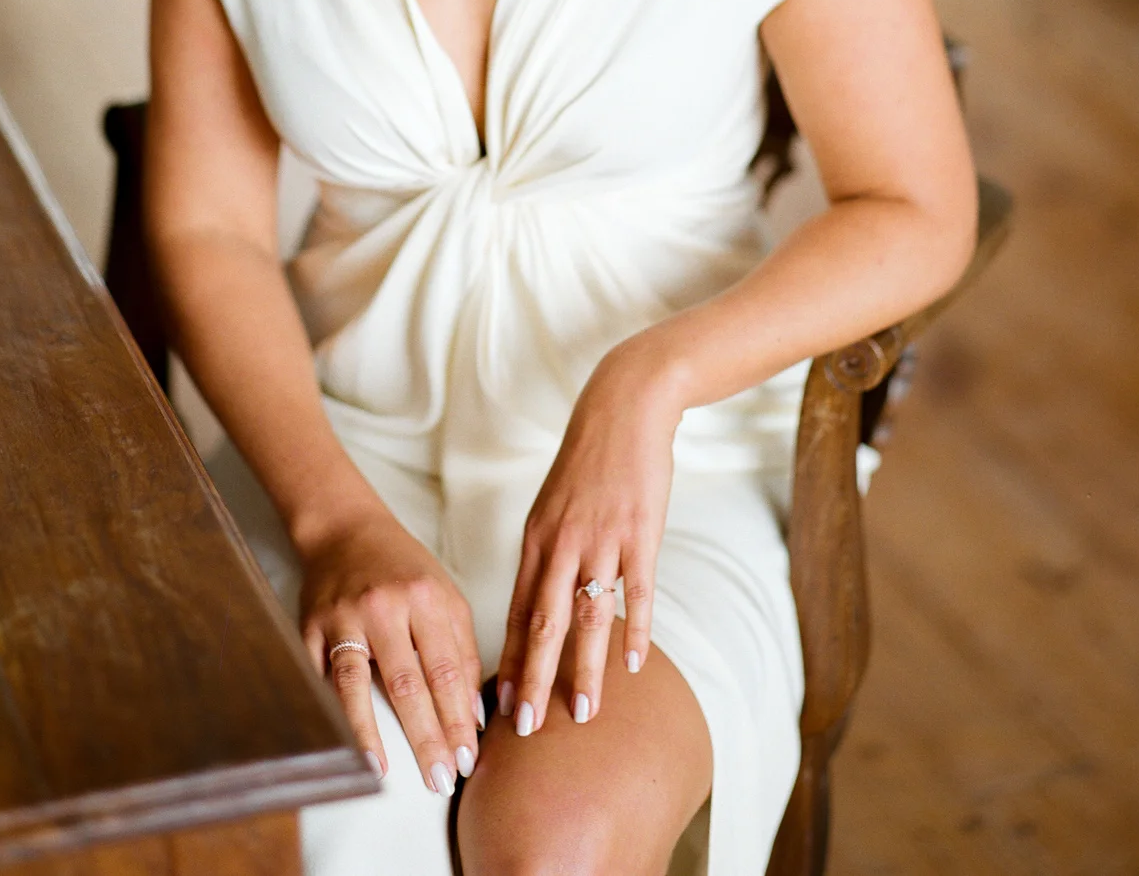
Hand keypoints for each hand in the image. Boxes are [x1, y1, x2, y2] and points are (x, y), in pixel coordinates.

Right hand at [300, 508, 484, 794]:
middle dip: (426, 737)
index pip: (446, 670)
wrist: (344, 529)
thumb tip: (470, 718)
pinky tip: (340, 743)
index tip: (467, 759)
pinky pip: (319, 676)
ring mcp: (342, 617)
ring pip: (355, 684)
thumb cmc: (402, 568)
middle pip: (407, 683)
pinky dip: (329, 711)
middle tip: (439, 779)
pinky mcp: (310, 627)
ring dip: (371, 734)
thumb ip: (462, 652)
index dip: (457, 719)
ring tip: (383, 774)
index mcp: (424, 597)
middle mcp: (383, 606)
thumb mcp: (444, 596)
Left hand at [497, 347, 679, 734]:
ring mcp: (602, 538)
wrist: (623, 410)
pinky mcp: (640, 532)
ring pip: (587, 616)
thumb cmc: (587, 463)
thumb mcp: (553, 508)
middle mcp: (562, 543)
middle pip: (542, 623)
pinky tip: (633, 662)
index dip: (509, 660)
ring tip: (582, 715)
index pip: (516, 611)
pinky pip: (636, 590)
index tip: (499, 706)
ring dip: (583, 669)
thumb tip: (537, 609)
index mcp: (537, 539)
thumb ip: (547, 557)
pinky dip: (634, 628)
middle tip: (525, 729)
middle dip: (533, 679)